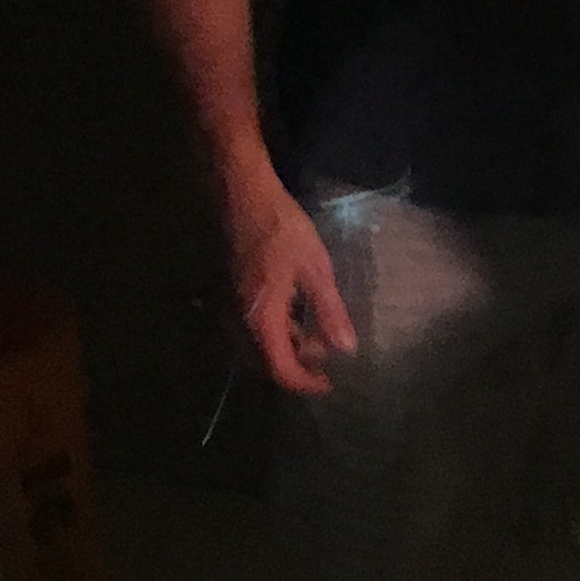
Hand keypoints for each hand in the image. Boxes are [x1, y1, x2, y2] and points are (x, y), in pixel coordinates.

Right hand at [228, 184, 354, 395]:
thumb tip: (346, 349)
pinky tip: (297, 313)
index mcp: (261, 319)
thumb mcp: (315, 269)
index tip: (329, 384)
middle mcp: (241, 320)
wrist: (242, 195)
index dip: (305, 383)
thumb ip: (330, 311)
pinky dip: (277, 329)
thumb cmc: (283, 229)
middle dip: (297, 366)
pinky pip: (253, 325)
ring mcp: (233, 305)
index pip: (280, 369)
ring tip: (318, 337)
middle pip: (266, 361)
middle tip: (327, 361)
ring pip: (259, 343)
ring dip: (287, 347)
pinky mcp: (232, 291)